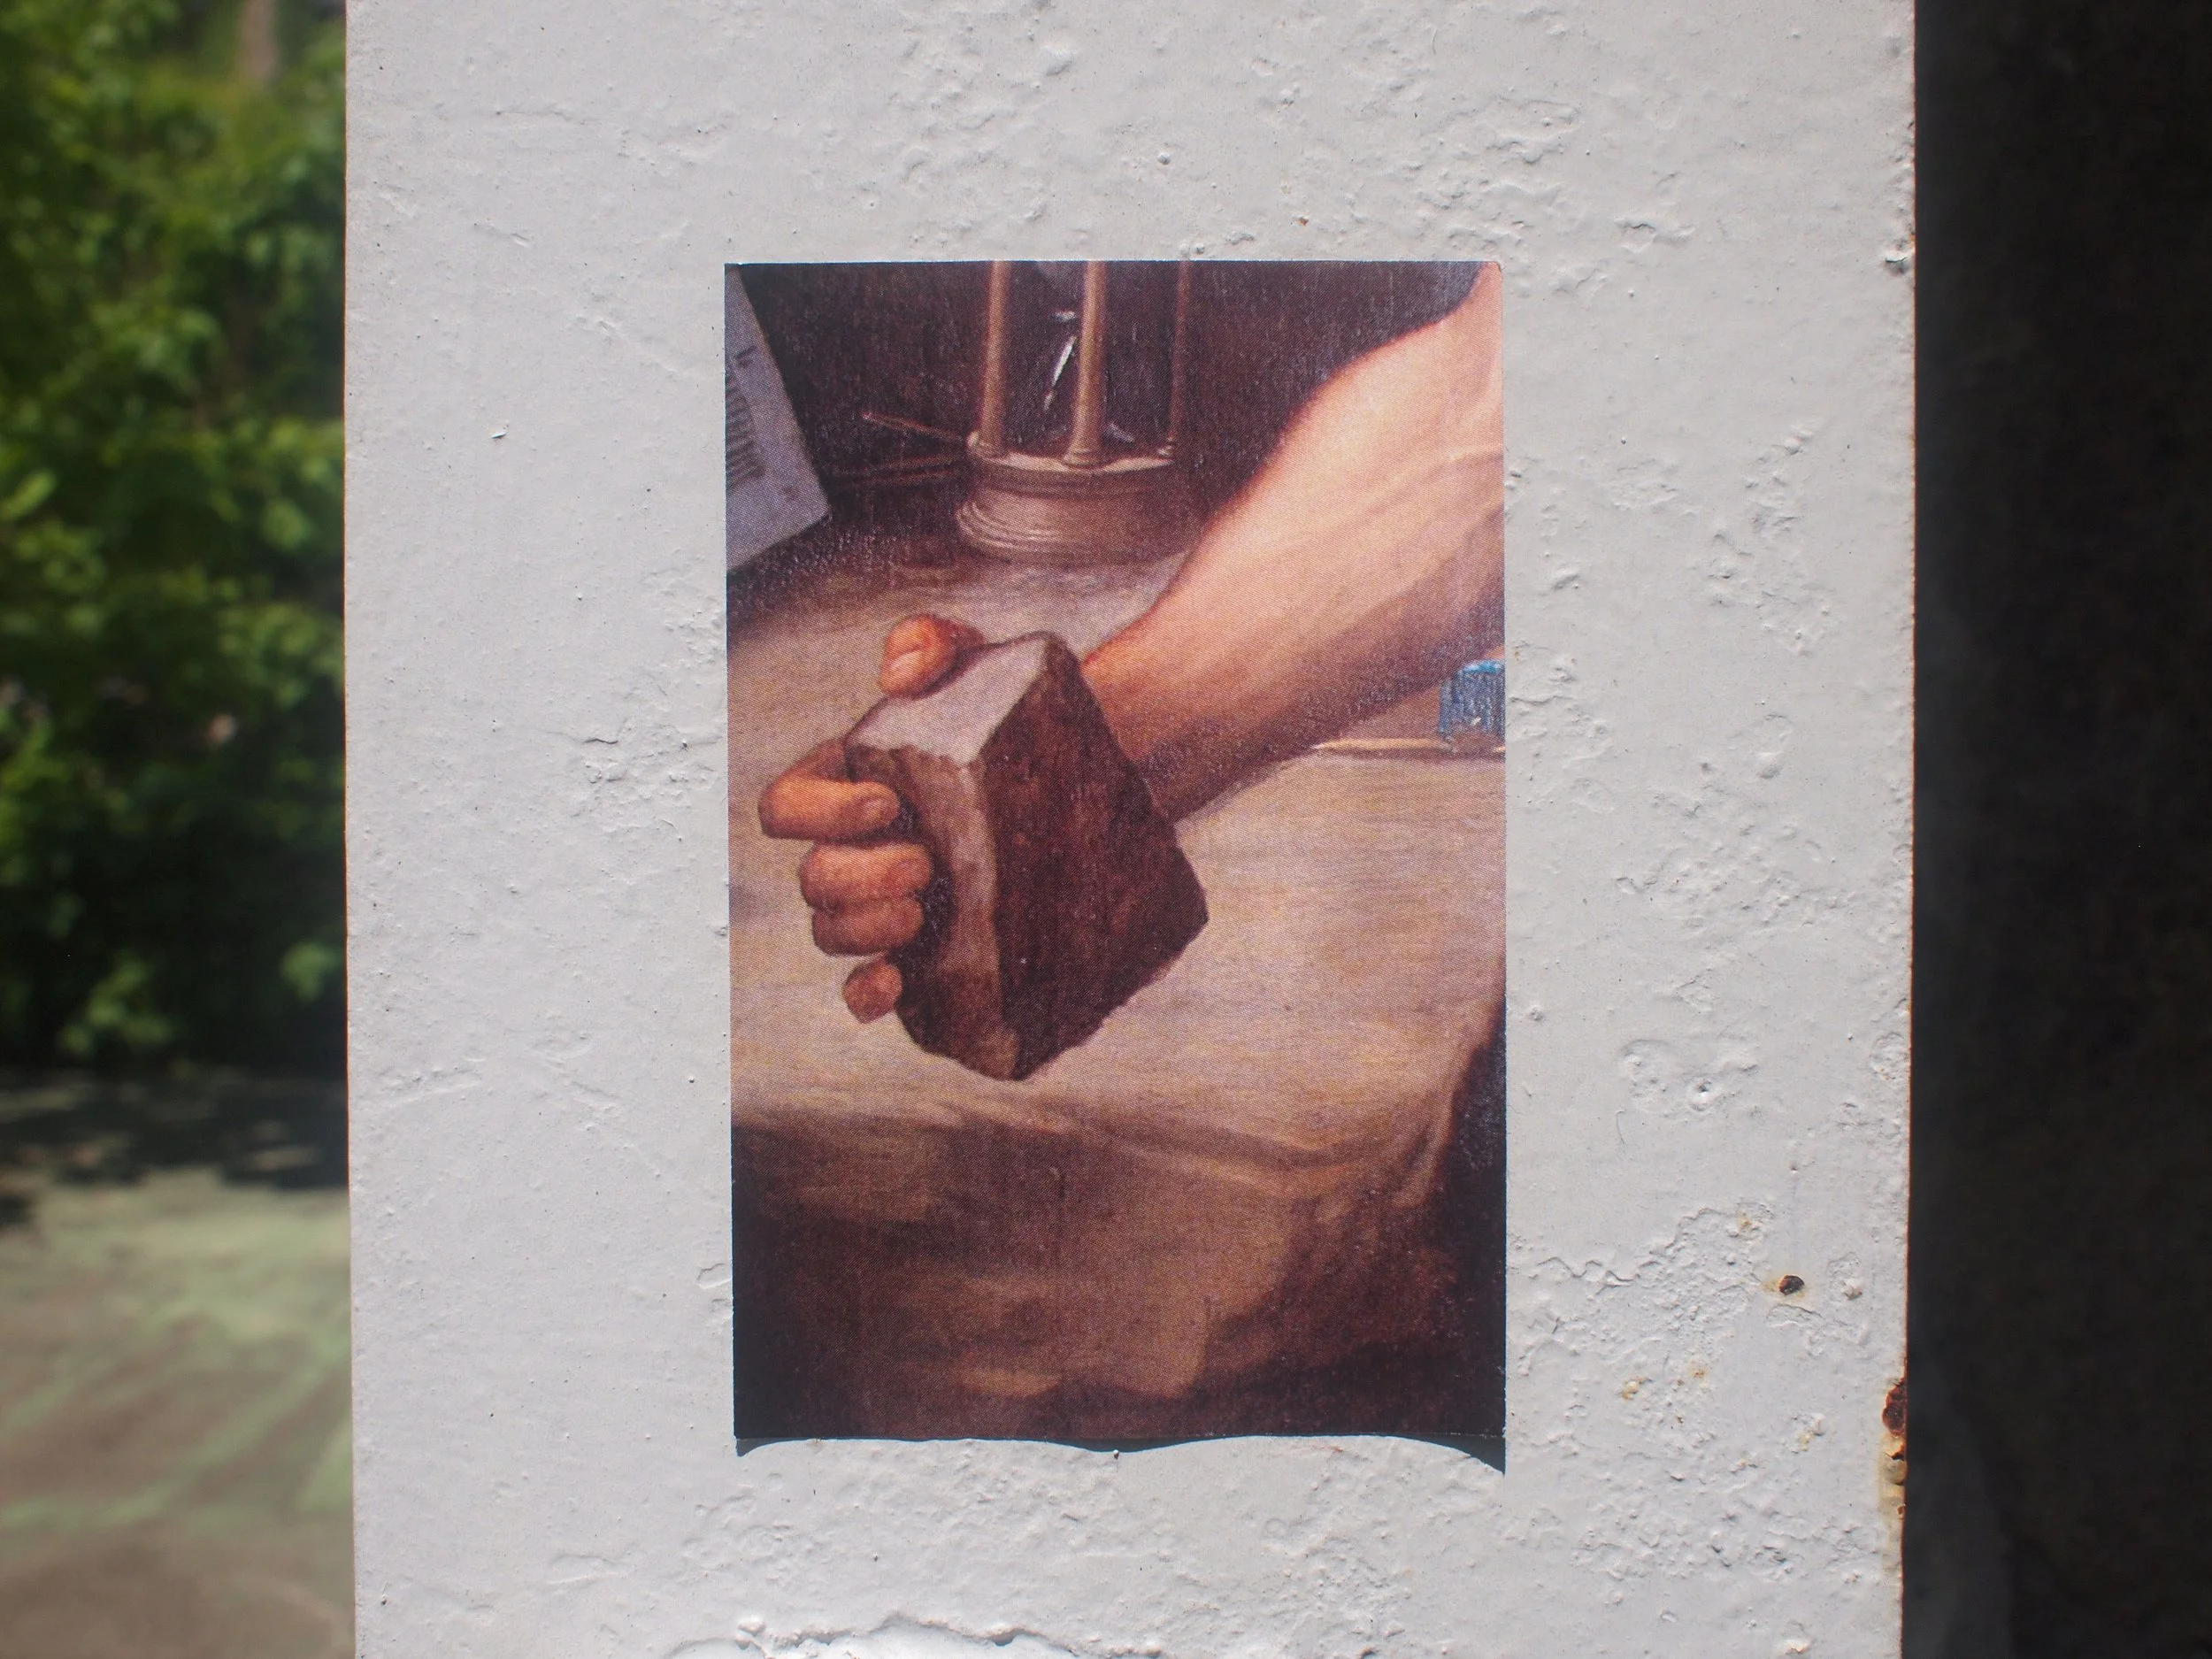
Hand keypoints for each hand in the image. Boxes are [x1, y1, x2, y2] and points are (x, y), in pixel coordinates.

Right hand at [757, 615, 984, 1021]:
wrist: (1094, 773)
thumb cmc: (1017, 717)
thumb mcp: (980, 664)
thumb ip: (933, 644)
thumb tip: (900, 673)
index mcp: (845, 789)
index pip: (787, 807)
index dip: (820, 813)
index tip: (890, 802)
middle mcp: (855, 852)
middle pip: (814, 881)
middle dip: (857, 878)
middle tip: (925, 865)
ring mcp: (886, 907)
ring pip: (833, 933)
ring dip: (863, 931)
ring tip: (922, 914)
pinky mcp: (927, 954)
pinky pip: (868, 990)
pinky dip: (866, 995)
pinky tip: (893, 984)